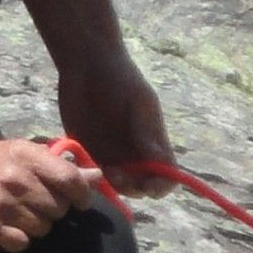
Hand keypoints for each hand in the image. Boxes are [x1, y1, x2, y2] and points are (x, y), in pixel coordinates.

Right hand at [0, 135, 103, 251]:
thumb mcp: (24, 154)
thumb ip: (61, 166)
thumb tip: (98, 176)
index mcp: (26, 155)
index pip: (70, 180)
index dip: (82, 195)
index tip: (79, 201)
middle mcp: (15, 179)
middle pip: (59, 209)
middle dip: (52, 208)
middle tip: (36, 202)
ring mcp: (1, 204)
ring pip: (43, 229)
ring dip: (35, 224)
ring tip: (19, 212)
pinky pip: (22, 243)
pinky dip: (17, 238)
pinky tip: (6, 225)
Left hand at [55, 54, 171, 196]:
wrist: (86, 64)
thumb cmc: (120, 78)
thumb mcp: (138, 102)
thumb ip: (146, 132)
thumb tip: (160, 162)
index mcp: (153, 142)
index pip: (166, 175)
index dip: (162, 185)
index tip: (150, 185)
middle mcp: (134, 153)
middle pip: (141, 186)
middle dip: (134, 188)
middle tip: (118, 174)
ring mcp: (111, 153)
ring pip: (116, 185)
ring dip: (113, 185)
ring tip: (104, 169)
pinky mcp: (87, 150)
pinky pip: (92, 174)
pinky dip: (91, 177)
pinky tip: (87, 167)